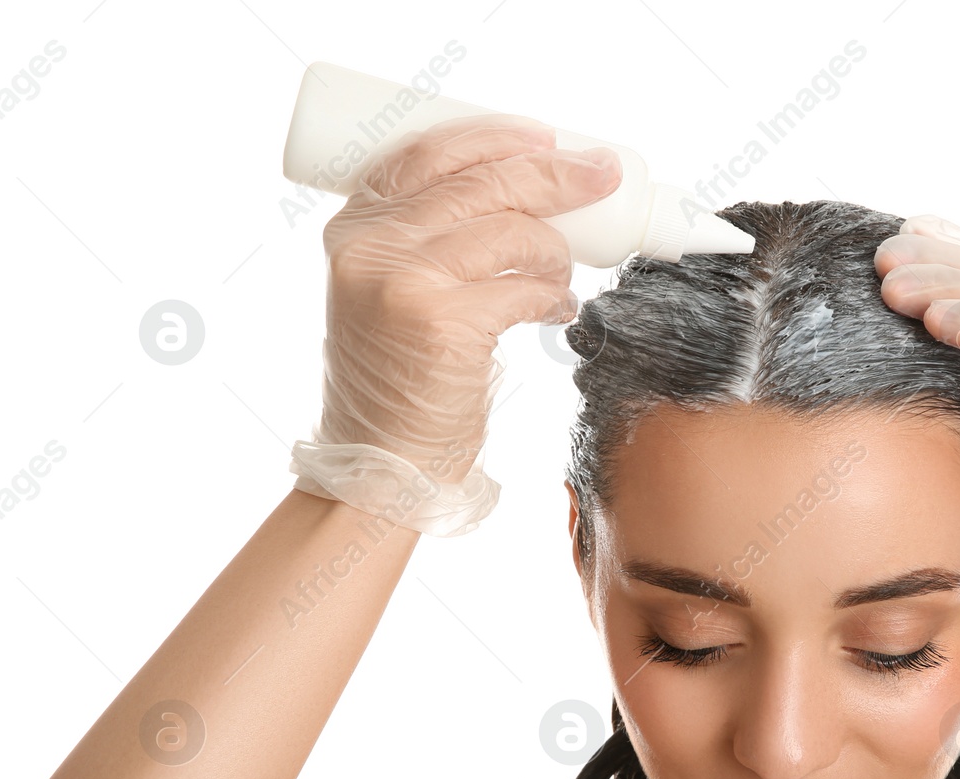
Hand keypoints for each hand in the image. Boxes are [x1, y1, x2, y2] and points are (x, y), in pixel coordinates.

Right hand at [290, 113, 622, 535]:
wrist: (381, 459)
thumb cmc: (401, 376)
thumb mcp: (392, 291)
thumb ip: (430, 242)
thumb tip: (527, 193)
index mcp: (356, 226)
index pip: (429, 152)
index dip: (496, 136)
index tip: (548, 137)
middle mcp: (370, 245)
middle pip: (482, 183)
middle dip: (556, 173)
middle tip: (603, 175)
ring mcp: (403, 282)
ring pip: (512, 232)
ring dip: (556, 251)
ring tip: (559, 276)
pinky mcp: (442, 324)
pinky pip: (524, 288)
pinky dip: (553, 295)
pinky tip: (556, 309)